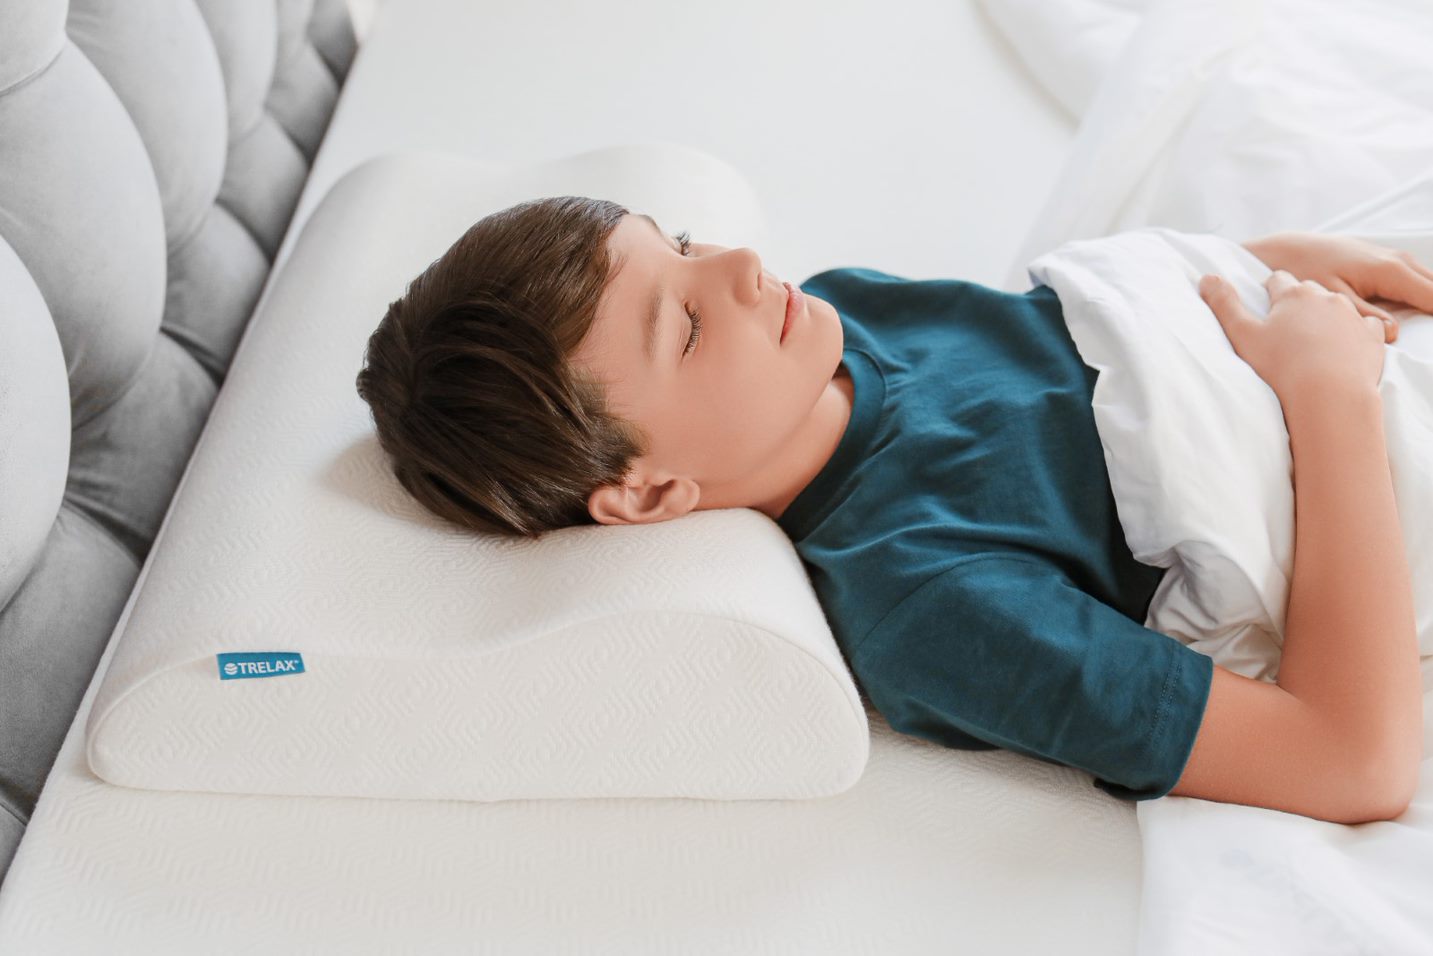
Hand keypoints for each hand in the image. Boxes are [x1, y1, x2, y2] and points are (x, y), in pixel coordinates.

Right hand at [1200, 269, 1387, 403]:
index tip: (1266, 307)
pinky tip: (1344, 350)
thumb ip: (1224, 304)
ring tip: (1316, 344)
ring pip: (1338, 307)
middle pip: (1309, 290)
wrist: (1330, 396)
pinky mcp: (1372, 337)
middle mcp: (1326, 297)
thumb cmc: (1281, 367)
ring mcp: (1353, 316)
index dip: (1270, 291)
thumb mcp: (1242, 335)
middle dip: (1299, 303)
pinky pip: (1365, 327)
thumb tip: (1207, 277)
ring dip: (1327, 318)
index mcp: (1293, 294)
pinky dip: (1355, 334)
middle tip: (1288, 328)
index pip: (1278, 279)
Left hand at [1240, 232, 1432, 343]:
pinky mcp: (1385, 261)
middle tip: (1427, 341)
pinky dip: (1420, 294)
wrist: (1288, 249)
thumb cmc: (1305, 271)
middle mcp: (1398, 260)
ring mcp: (1393, 258)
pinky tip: (1414, 314)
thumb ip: (1365, 317)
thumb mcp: (1333, 298)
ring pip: (1428, 282)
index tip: (1431, 342)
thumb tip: (1393, 332)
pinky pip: (1414, 279)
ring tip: (1423, 327)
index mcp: (1390, 271)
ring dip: (1428, 303)